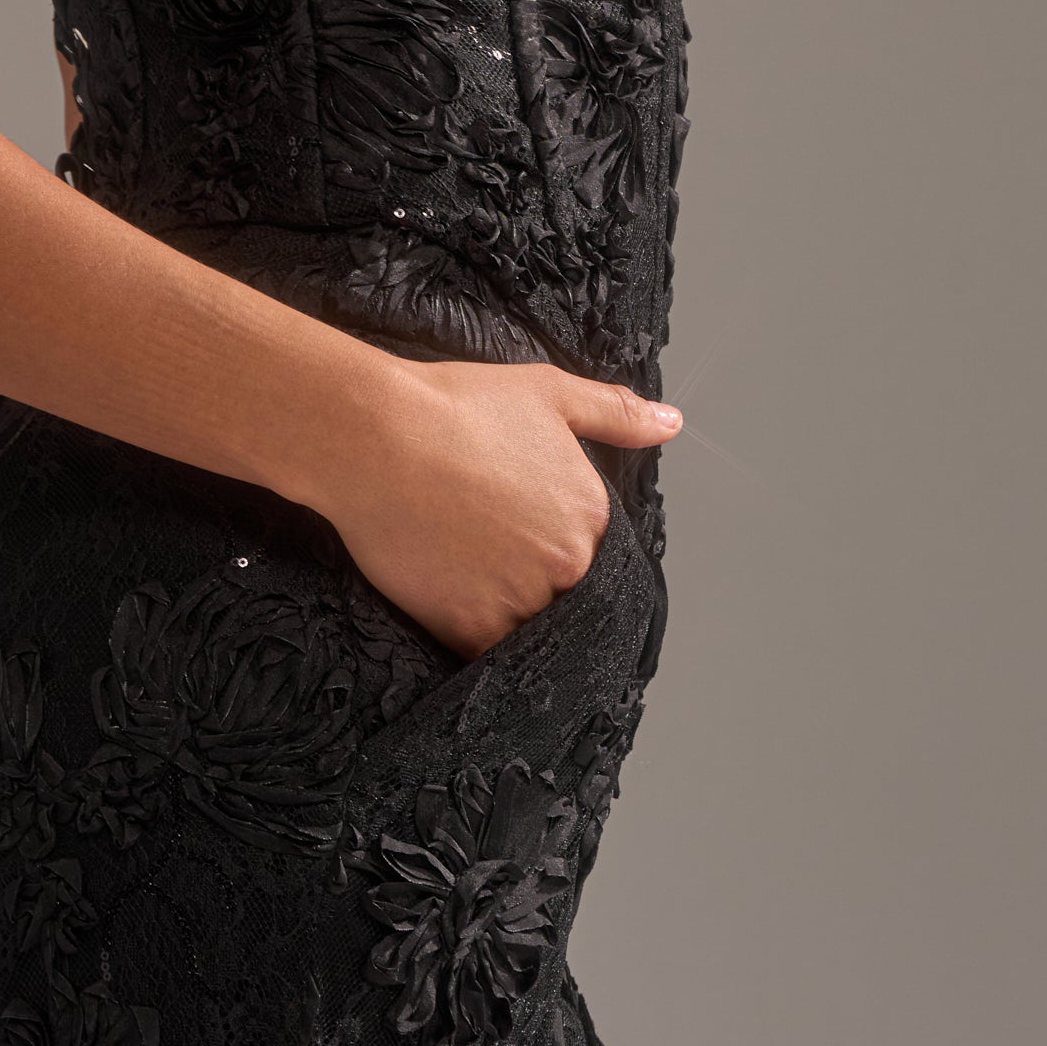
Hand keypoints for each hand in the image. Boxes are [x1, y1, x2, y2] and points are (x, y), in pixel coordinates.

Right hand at [319, 356, 680, 660]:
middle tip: (477, 542)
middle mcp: (568, 563)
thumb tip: (671, 424)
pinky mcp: (473, 630)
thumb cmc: (454, 405)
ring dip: (502, 609)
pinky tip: (449, 600)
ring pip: (527, 626)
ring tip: (458, 568)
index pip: (590, 549)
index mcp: (590, 513)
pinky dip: (473, 637)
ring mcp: (522, 601)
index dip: (549, 536)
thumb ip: (614, 412)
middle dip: (529, 574)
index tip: (513, 523)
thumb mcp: (546, 391)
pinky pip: (488, 655)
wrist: (375, 436)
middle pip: (562, 591)